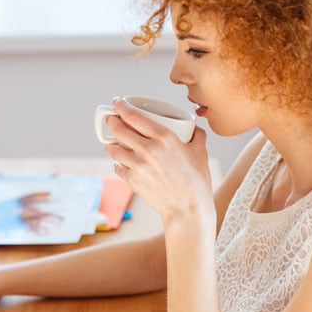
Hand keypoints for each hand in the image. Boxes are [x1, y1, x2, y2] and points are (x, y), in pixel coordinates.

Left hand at [104, 99, 213, 223]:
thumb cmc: (196, 180)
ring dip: (111, 144)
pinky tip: (122, 162)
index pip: (133, 116)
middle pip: (118, 129)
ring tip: (114, 142)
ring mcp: (137, 166)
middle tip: (112, 120)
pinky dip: (118, 163)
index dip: (121, 107)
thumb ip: (196, 135)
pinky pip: (117, 167)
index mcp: (164, 137)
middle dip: (112, 121)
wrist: (188, 209)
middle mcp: (147, 149)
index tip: (117, 103)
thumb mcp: (200, 152)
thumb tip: (194, 128)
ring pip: (113, 149)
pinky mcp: (132, 181)